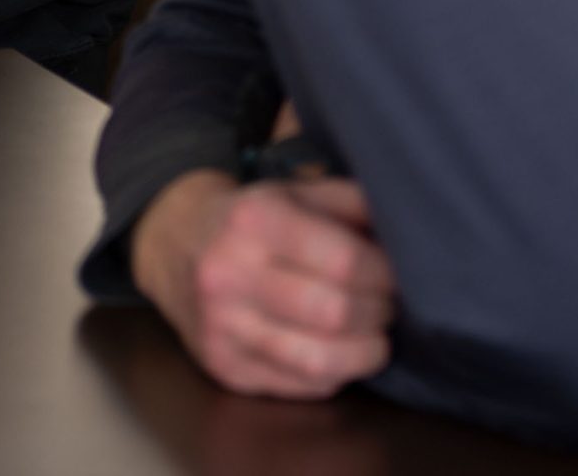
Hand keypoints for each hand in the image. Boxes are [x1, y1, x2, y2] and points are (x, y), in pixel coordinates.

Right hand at [132, 167, 395, 398]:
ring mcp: (222, 327)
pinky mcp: (224, 367)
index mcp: (254, 221)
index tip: (395, 275)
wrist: (172, 243)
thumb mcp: (294, 191)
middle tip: (387, 306)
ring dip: (364, 354)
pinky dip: (334, 373)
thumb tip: (405, 234)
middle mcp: (230, 274)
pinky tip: (338, 352)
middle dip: (378, 314)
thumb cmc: (251, 219)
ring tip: (373, 337)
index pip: (344, 261)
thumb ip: (351, 203)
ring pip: (319, 361)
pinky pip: (300, 385)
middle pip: (335, 314)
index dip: (385, 275)